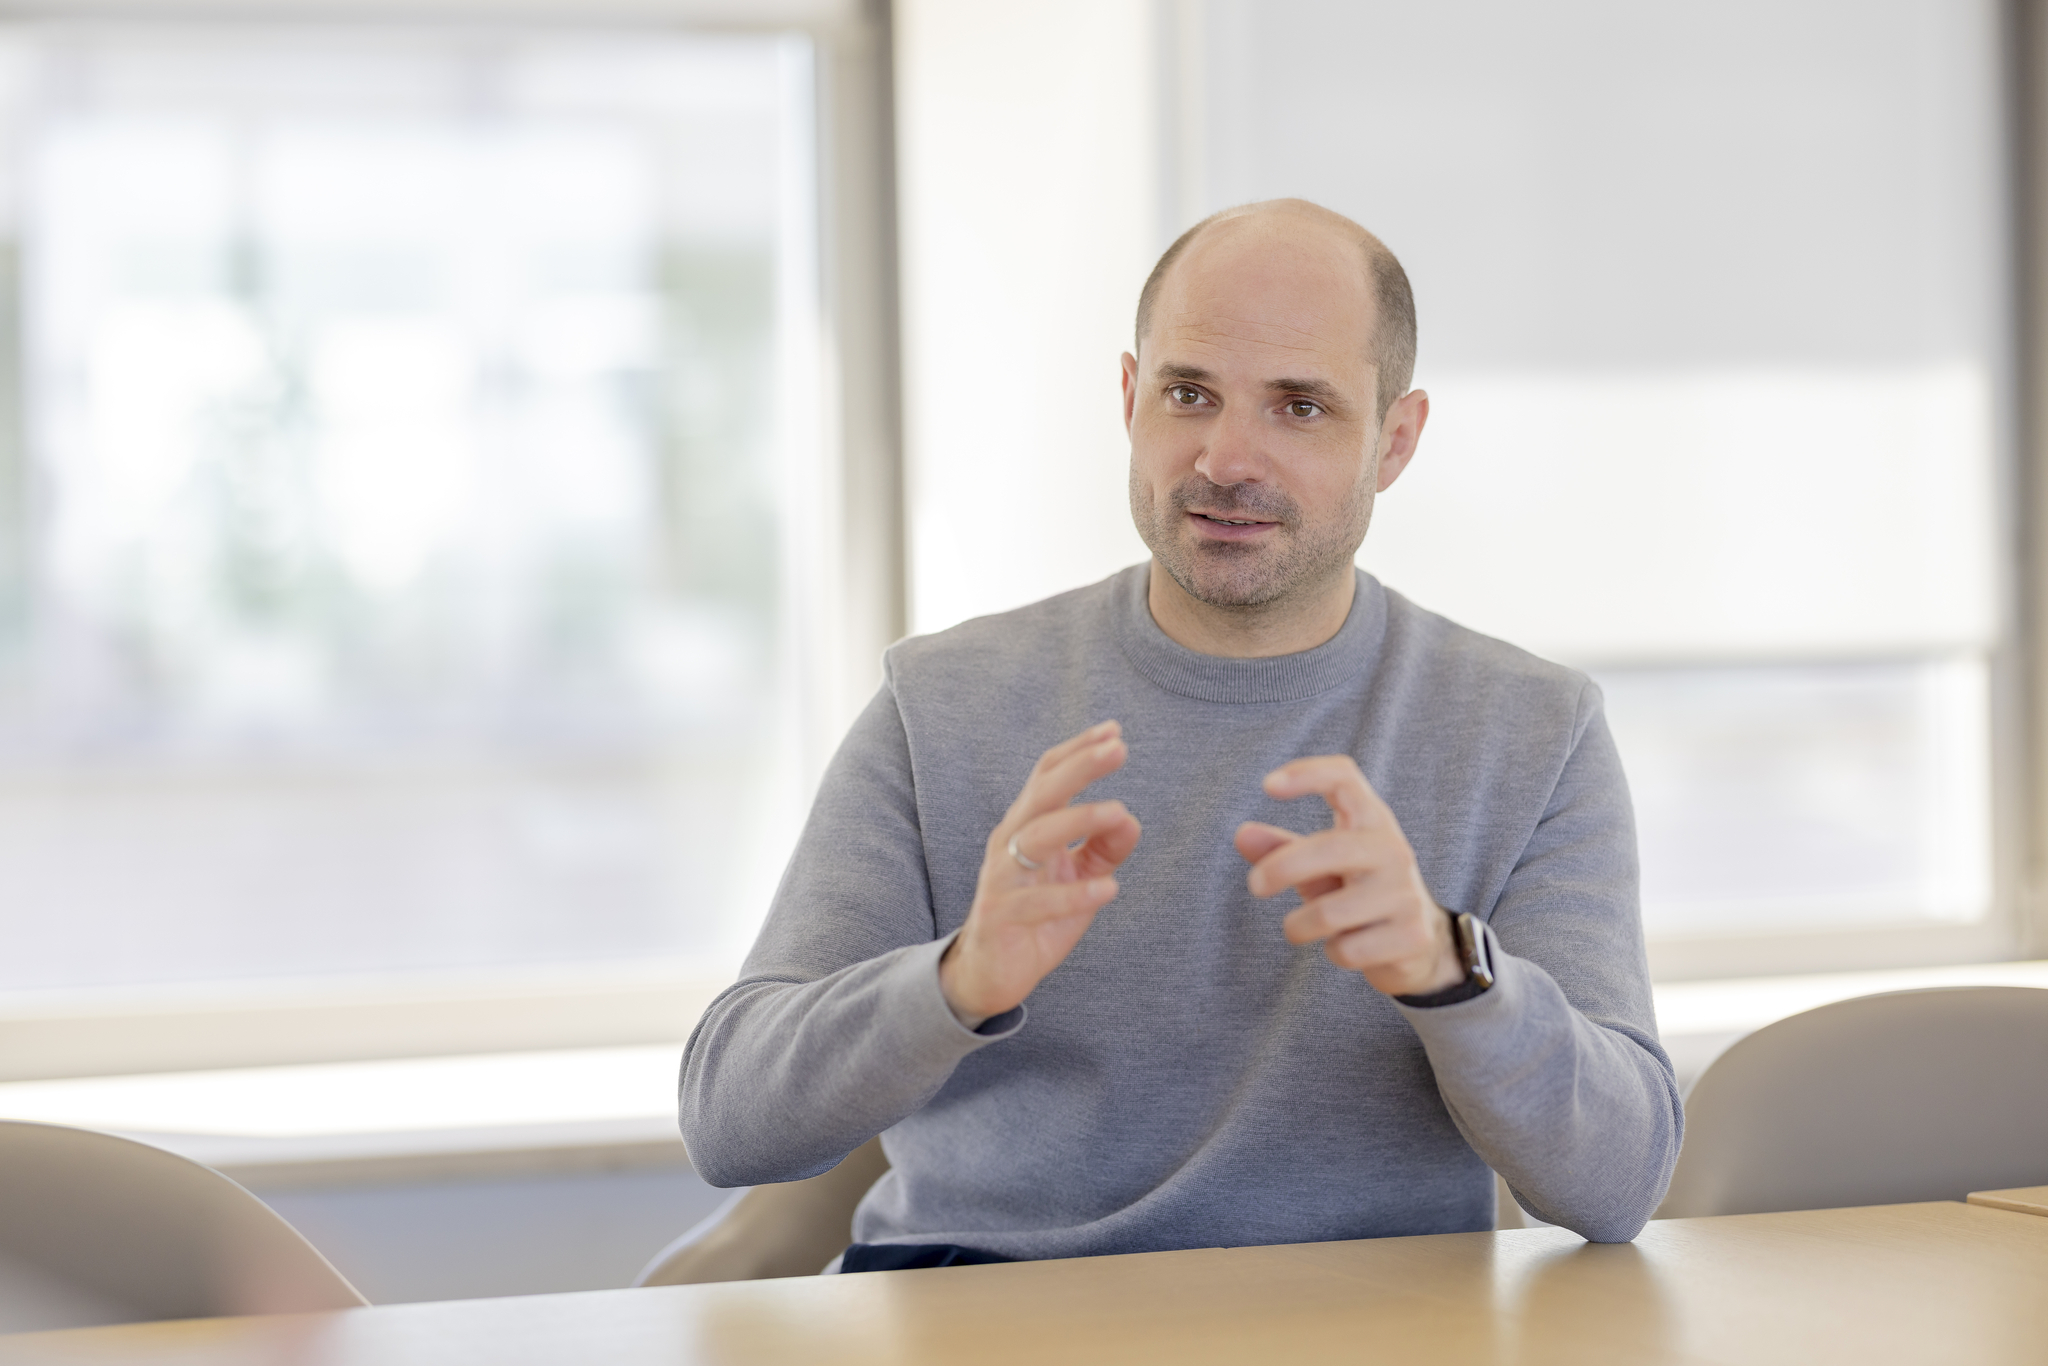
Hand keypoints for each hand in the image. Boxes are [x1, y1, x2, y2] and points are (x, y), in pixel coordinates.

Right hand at [939, 721, 1141, 1027]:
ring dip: (1079, 820)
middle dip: (1080, 768)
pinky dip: (1074, 895)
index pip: (1047, 776)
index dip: (1078, 751)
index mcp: (1025, 826)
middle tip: (1119, 749)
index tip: (1114, 731)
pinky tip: (1109, 889)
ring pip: (1036, 837)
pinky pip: (1038, 902)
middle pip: (1042, 793)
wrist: (990, 972)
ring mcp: (1001, 878)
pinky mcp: (1001, 916)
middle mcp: (1008, 842)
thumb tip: (1132, 819)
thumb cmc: (1037, 915)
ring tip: (1120, 811)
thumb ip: (1104, 848)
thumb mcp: (1077, 876)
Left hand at [1235, 755, 1462, 997]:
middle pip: (1331, 847)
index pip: (1345, 779)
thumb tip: (1241, 834)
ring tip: (1301, 928)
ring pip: (1329, 913)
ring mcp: (1406, 893)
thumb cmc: (1358, 891)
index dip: (1308, 773)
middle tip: (1254, 885)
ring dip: (1299, 926)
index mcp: (1371, 822)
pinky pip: (1347, 950)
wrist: (1420, 941)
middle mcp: (1393, 850)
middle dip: (1282, 868)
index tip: (1267, 786)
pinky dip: (1334, 953)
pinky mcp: (1412, 935)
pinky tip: (1348, 946)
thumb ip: (1282, 850)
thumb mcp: (1321, 865)